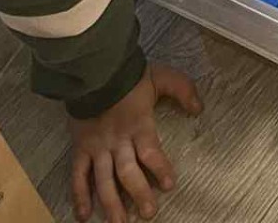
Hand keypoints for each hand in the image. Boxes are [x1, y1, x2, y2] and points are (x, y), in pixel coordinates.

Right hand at [70, 66, 200, 222]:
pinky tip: (83, 215)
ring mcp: (97, 147)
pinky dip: (79, 195)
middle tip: (149, 215)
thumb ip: (183, 90)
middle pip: (128, 172)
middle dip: (138, 194)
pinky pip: (78, 175)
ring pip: (104, 181)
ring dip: (111, 204)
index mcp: (139, 125)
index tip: (169, 186)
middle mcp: (118, 141)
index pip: (150, 152)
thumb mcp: (162, 77)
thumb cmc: (130, 75)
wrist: (95, 68)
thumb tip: (199, 108)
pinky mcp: (80, 148)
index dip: (160, 169)